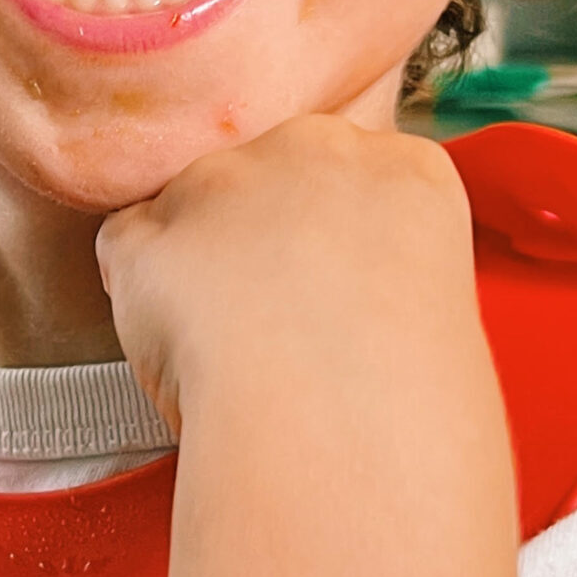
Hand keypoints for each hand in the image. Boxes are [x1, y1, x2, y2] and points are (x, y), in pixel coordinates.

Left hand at [95, 115, 523, 576]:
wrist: (341, 427)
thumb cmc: (410, 402)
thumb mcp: (448, 312)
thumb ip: (394, 267)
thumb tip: (359, 299)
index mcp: (405, 170)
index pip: (360, 171)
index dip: (339, 236)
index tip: (337, 283)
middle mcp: (311, 150)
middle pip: (272, 171)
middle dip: (264, 229)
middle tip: (280, 318)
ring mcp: (222, 180)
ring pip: (193, 202)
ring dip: (200, 259)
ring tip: (231, 345)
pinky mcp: (151, 231)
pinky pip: (128, 247)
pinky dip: (139, 293)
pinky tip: (176, 344)